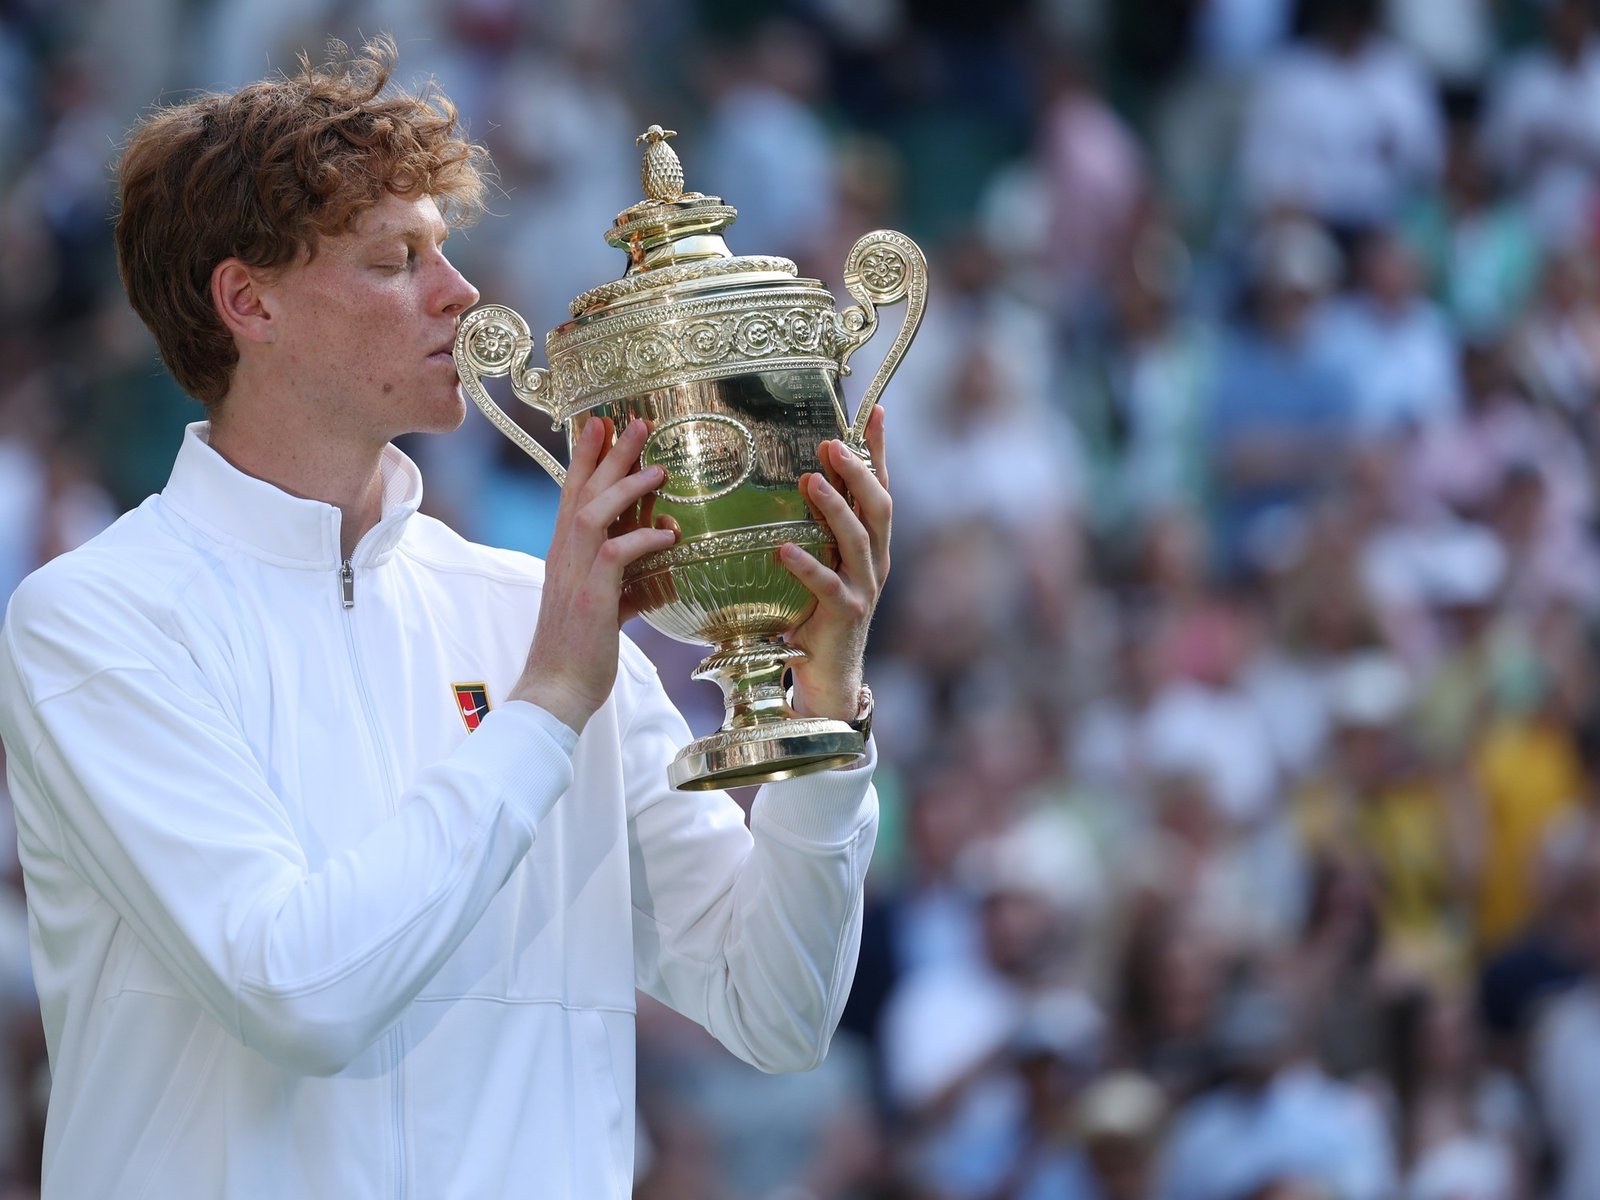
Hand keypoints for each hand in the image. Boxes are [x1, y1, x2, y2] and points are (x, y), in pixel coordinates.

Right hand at [509, 417, 675, 731]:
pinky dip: (643, 539)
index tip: (602, 425)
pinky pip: (616, 555)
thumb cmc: (581, 652)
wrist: (555, 691)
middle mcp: (563, 557)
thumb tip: (663, 564)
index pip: (572, 495)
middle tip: (634, 421)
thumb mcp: (607, 607)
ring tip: (658, 468)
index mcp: (563, 556)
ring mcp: (574, 576)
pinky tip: (668, 534)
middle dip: (609, 454)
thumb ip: (630, 581)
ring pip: (595, 513)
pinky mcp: (591, 599)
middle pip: (583, 491)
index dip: (587, 458)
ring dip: (626, 486)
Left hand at [780, 405, 891, 722]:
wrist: (828, 676)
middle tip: (831, 444)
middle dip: (859, 471)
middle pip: (879, 506)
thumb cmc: (815, 614)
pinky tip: (783, 549)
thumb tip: (793, 477)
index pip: (880, 487)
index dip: (879, 449)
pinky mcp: (845, 615)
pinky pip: (827, 586)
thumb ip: (814, 527)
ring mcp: (863, 588)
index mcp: (872, 544)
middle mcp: (875, 561)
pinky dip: (807, 566)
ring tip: (810, 481)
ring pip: (859, 540)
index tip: (876, 409)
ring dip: (835, 508)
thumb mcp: (819, 562)